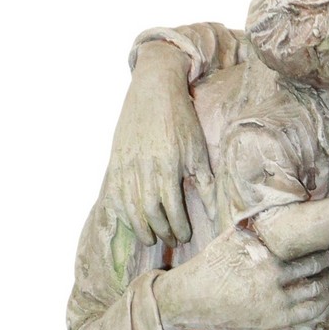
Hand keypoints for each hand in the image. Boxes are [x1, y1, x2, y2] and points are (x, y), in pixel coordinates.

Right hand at [102, 41, 207, 247]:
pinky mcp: (115, 160)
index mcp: (167, 168)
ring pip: (129, 207)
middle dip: (160, 232)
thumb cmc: (181, 120)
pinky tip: (130, 221)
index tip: (184, 236)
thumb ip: (205, 184)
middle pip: (149, 214)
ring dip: (139, 228)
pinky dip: (121, 212)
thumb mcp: (198, 151)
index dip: (178, 228)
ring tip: (150, 238)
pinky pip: (114, 193)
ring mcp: (126, 165)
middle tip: (170, 240)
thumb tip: (215, 213)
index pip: (172, 210)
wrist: (154, 89)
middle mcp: (144, 170)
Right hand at [156, 226, 328, 329]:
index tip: (327, 244)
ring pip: (316, 291)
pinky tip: (324, 297)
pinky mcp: (274, 320)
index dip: (322, 247)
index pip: (307, 248)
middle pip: (315, 268)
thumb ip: (256, 226)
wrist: (192, 298)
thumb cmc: (212, 264)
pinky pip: (309, 313)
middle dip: (328, 263)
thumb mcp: (233, 237)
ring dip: (327, 283)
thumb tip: (278, 207)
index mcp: (266, 254)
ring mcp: (275, 302)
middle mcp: (273, 277)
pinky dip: (321, 304)